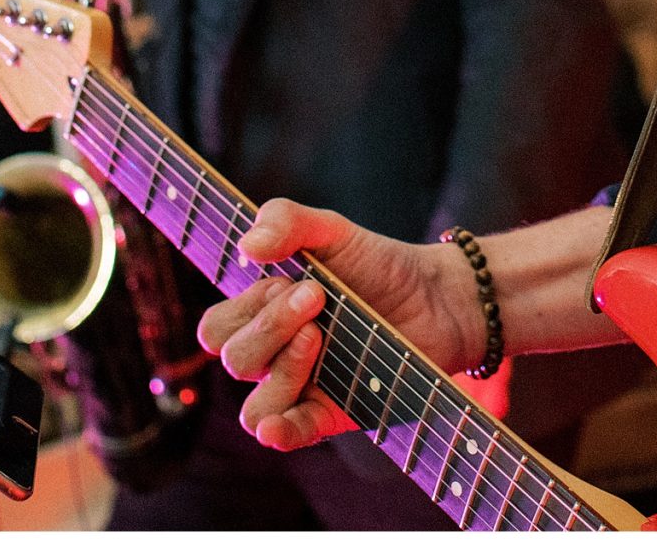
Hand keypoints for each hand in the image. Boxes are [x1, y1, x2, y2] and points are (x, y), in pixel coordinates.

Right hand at [197, 199, 479, 451]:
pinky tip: (278, 426)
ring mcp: (303, 389)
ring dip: (282, 369)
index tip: (286, 279)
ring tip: (320, 336)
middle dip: (270, 325)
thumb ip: (286, 221)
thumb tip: (246, 245)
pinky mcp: (334, 415)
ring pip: (255, 407)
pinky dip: (278, 433)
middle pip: (236, 360)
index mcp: (263, 315)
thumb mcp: (332, 231)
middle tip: (317, 296)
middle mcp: (276, 356)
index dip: (244, 307)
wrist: (439, 297)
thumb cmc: (378, 264)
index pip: (217, 328)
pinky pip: (291, 436)